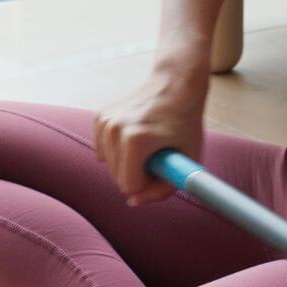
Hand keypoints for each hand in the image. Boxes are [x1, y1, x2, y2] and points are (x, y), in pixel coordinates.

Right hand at [93, 67, 205, 204]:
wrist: (175, 84)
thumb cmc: (185, 124)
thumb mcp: (188, 160)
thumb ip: (163, 189)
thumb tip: (133, 202)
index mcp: (135, 140)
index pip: (130, 187)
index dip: (149, 184)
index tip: (164, 168)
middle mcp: (115, 129)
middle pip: (118, 178)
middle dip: (138, 174)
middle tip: (159, 154)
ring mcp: (104, 121)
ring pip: (110, 167)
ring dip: (129, 163)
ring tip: (149, 143)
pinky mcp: (99, 117)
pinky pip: (104, 153)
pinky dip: (119, 151)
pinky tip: (136, 136)